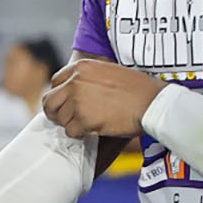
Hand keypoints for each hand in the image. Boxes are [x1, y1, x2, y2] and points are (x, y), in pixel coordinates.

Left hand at [43, 58, 165, 139]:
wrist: (152, 102)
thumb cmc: (137, 89)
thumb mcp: (109, 72)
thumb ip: (88, 79)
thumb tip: (73, 93)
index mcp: (81, 67)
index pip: (55, 81)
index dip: (60, 95)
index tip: (66, 104)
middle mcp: (75, 81)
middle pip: (49, 100)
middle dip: (56, 112)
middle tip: (68, 120)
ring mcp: (78, 100)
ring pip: (59, 118)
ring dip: (71, 124)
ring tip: (88, 125)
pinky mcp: (84, 119)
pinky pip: (71, 131)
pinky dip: (80, 135)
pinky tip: (93, 131)